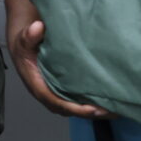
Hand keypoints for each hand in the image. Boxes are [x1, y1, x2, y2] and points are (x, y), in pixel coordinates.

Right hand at [5, 0, 109, 119]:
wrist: (25, 46)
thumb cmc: (26, 45)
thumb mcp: (25, 39)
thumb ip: (30, 35)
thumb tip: (38, 28)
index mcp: (38, 86)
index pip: (56, 102)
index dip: (74, 108)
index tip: (92, 109)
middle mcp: (48, 94)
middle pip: (70, 110)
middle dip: (90, 113)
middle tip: (111, 111)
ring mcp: (56, 94)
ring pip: (75, 108)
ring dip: (94, 111)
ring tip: (116, 110)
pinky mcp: (64, 91)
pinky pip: (78, 102)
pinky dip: (93, 104)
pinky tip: (110, 102)